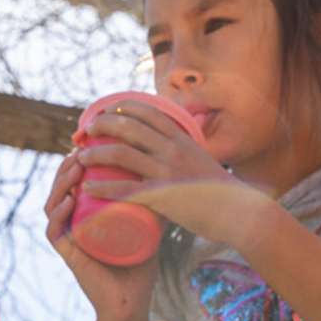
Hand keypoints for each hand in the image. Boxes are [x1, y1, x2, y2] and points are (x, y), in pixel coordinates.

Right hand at [44, 150, 158, 320]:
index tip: (93, 142)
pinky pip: (53, 232)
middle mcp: (72, 224)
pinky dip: (58, 215)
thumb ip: (156, 200)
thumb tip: (175, 170)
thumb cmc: (139, 262)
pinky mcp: (67, 256)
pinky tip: (68, 201)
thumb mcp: (148, 222)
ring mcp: (68, 239)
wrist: (132, 300)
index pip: (75, 182)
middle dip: (68, 166)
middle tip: (82, 150)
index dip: (79, 160)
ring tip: (76, 167)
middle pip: (61, 188)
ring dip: (61, 183)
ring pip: (53, 205)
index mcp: (85, 214)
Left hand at [77, 105, 263, 247]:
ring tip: (81, 157)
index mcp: (182, 138)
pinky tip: (88, 187)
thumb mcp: (202, 158)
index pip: (147, 112)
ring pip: (121, 154)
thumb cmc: (219, 189)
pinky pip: (126, 189)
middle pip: (128, 127)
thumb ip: (184, 148)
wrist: (239, 213)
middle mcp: (173, 149)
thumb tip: (170, 140)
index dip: (121, 108)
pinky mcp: (163, 196)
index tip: (104, 111)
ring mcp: (168, 172)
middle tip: (85, 132)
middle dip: (101, 125)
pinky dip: (103, 186)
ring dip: (95, 153)